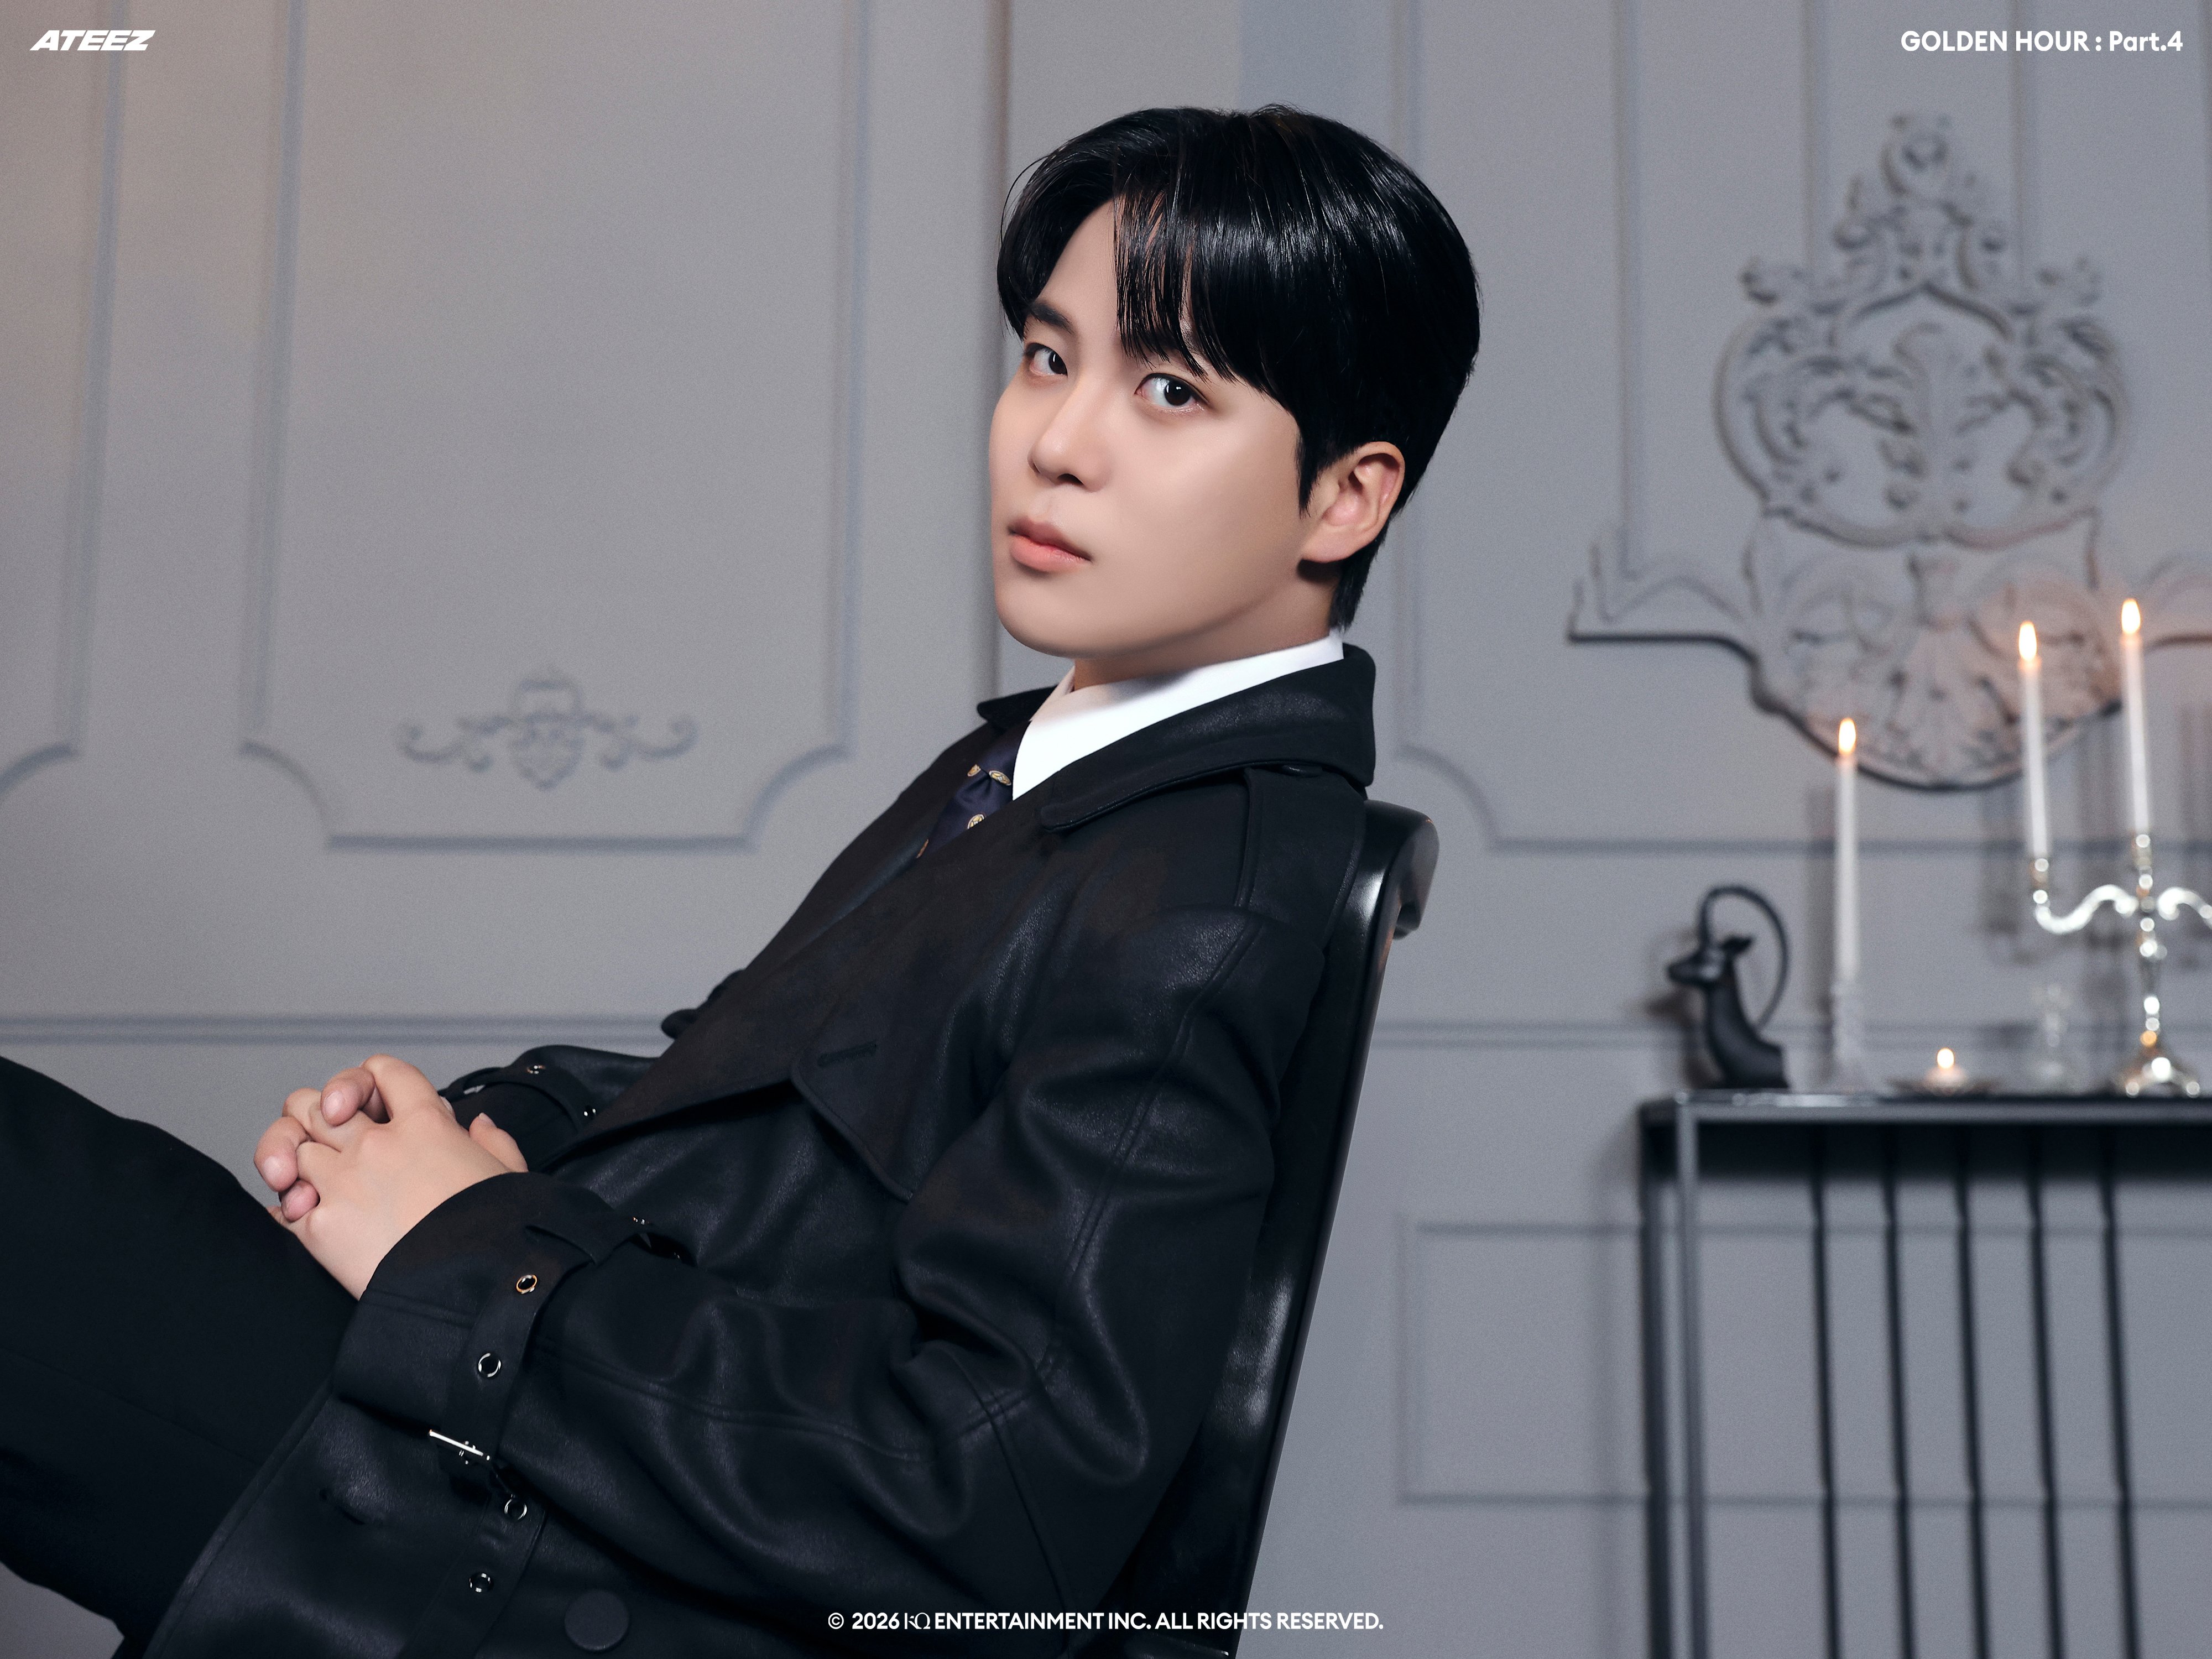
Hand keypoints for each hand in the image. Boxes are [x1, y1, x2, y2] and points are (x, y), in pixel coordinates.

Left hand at [257, 1054, 527, 1296]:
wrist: (472, 1286)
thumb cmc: (497, 1234)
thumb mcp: (509, 1174)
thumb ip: (494, 1142)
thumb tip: (480, 1125)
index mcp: (426, 1124)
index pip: (381, 1071)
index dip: (369, 1080)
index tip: (369, 1102)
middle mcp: (377, 1145)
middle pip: (314, 1102)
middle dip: (313, 1116)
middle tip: (323, 1137)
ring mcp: (344, 1183)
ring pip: (291, 1147)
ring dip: (295, 1163)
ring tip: (307, 1181)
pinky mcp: (320, 1227)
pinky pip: (283, 1207)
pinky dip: (290, 1210)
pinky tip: (305, 1217)